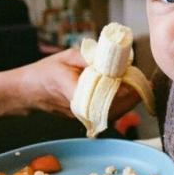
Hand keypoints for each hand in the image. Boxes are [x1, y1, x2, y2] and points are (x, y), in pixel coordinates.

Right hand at [18, 48, 140, 118]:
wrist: (29, 91)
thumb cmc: (47, 71)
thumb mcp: (67, 57)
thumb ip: (90, 57)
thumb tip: (115, 56)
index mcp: (72, 91)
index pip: (101, 97)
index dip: (121, 92)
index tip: (132, 81)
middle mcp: (79, 109)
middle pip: (113, 109)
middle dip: (131, 96)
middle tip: (144, 82)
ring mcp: (83, 117)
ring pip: (113, 114)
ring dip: (129, 102)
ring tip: (140, 86)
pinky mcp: (86, 118)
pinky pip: (108, 114)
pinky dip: (121, 105)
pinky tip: (129, 93)